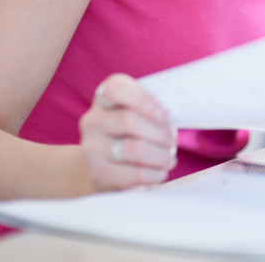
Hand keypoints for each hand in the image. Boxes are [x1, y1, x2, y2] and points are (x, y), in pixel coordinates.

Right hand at [78, 73, 176, 191]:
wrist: (107, 164)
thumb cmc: (135, 132)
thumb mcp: (142, 114)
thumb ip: (155, 111)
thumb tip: (173, 122)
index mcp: (105, 98)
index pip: (116, 89)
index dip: (143, 100)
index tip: (164, 115)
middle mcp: (93, 120)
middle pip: (129, 120)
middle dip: (160, 133)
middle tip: (172, 142)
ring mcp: (91, 147)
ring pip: (134, 148)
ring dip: (160, 156)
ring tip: (169, 160)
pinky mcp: (97, 173)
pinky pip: (132, 174)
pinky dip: (153, 174)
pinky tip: (159, 173)